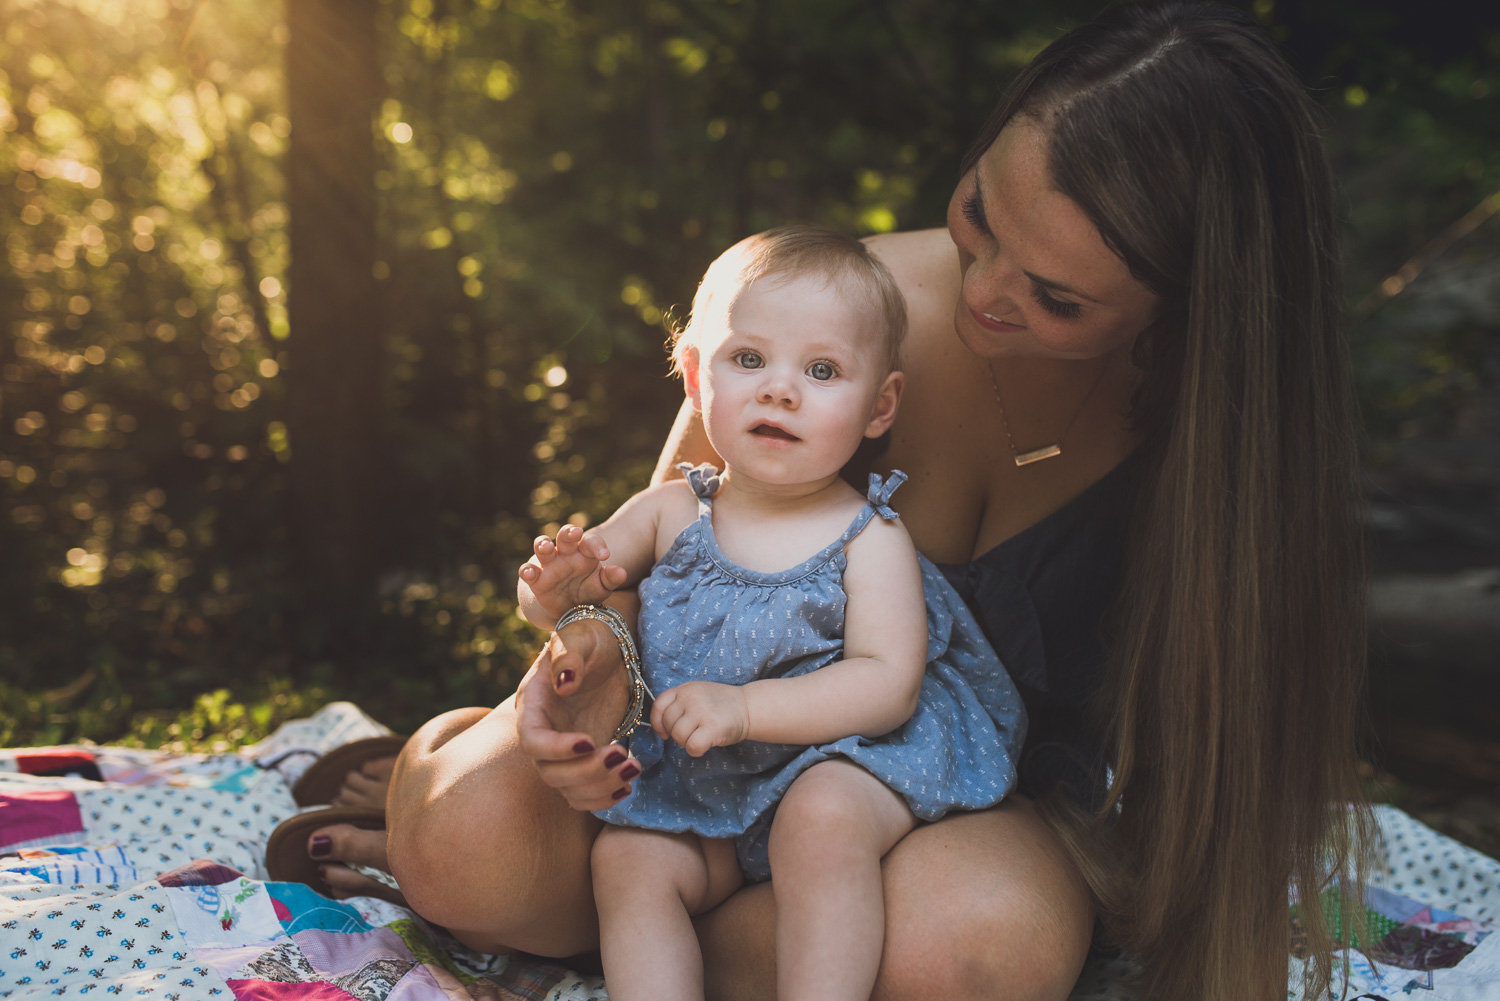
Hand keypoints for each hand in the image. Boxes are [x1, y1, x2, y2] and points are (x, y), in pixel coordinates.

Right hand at [515, 617, 641, 810]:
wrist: (607, 650)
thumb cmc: (590, 638)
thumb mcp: (579, 637)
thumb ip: (569, 655)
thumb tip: (564, 684)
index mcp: (533, 705)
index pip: (531, 740)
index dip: (556, 749)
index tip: (588, 742)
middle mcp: (543, 733)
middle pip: (551, 772)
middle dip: (587, 772)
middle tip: (622, 755)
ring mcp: (562, 751)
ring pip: (569, 789)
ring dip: (600, 787)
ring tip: (633, 767)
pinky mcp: (583, 760)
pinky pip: (585, 793)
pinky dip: (605, 797)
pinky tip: (628, 785)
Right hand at [517, 524, 628, 624]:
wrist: (569, 608)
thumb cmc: (589, 590)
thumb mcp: (602, 586)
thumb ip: (610, 579)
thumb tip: (621, 573)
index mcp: (585, 552)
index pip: (590, 541)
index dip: (597, 545)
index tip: (604, 555)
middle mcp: (566, 554)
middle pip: (565, 535)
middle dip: (569, 532)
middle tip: (576, 533)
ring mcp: (549, 564)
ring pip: (543, 547)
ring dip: (543, 544)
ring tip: (546, 547)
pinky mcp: (536, 579)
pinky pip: (528, 570)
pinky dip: (527, 570)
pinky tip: (530, 573)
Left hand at [651, 681, 748, 756]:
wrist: (748, 707)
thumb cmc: (721, 704)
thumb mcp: (697, 693)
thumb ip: (679, 703)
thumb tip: (661, 727)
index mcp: (685, 689)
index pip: (659, 706)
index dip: (658, 723)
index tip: (665, 732)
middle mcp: (690, 697)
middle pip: (668, 724)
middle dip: (676, 733)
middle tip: (692, 732)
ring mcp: (701, 711)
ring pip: (678, 736)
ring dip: (686, 742)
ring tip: (700, 736)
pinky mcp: (712, 727)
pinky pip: (692, 746)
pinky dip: (696, 750)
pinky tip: (705, 743)